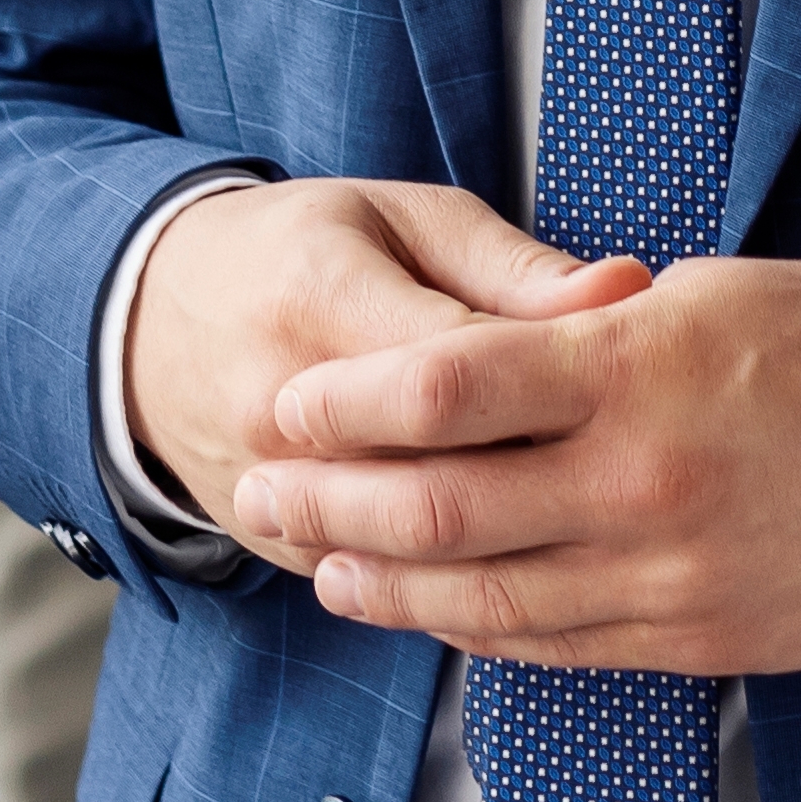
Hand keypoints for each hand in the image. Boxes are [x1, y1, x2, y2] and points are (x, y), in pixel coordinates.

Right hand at [121, 176, 625, 534]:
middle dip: (557, 470)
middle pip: (447, 465)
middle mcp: (285, 406)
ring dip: (519, 538)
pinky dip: (462, 577)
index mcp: (322, 298)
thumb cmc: (304, 251)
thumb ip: (513, 266)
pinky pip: (385, 581)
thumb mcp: (404, 220)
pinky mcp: (275, 546)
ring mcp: (273, 489)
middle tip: (644, 468)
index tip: (643, 384)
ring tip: (604, 519)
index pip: (463, 365)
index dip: (564, 380)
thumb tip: (628, 291)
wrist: (156, 320)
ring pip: (418, 542)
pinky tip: (536, 563)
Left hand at [228, 257, 800, 678]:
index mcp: (634, 370)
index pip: (444, 388)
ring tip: (318, 561)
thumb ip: (586, 334)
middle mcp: (637, 482)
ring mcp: (665, 576)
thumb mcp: (709, 293)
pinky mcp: (693, 638)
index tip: (290, 402)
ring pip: (480, 598)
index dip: (345, 403)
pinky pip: (553, 646)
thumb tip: (482, 355)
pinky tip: (426, 609)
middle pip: (436, 508)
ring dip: (380, 582)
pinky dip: (471, 629)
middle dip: (326, 504)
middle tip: (259, 490)